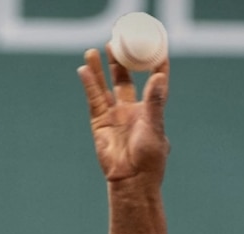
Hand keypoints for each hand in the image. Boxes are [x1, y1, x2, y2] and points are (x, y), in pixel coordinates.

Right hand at [77, 48, 169, 183]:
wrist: (131, 180)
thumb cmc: (149, 159)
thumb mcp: (155, 127)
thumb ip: (155, 101)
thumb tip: (159, 76)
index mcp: (151, 110)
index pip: (154, 82)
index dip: (154, 63)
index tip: (155, 45)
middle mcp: (132, 110)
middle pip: (125, 79)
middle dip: (121, 61)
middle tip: (115, 42)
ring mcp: (115, 116)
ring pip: (106, 86)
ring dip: (101, 69)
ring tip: (94, 50)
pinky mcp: (100, 123)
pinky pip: (94, 99)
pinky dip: (89, 84)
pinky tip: (84, 69)